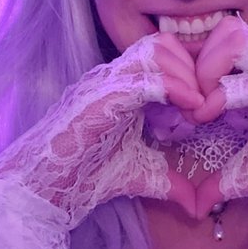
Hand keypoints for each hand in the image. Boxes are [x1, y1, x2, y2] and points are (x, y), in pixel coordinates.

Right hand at [0, 34, 200, 222]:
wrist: (42, 191)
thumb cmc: (83, 178)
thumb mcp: (139, 176)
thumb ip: (169, 182)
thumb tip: (198, 205)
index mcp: (122, 88)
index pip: (164, 55)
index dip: (191, 75)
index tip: (205, 108)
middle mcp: (112, 78)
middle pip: (163, 43)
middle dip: (193, 70)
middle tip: (204, 106)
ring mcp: (104, 83)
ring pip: (156, 51)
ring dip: (185, 76)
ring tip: (196, 109)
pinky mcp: (99, 98)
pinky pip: (143, 79)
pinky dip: (172, 89)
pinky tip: (189, 109)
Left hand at [183, 17, 247, 246]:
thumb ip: (222, 181)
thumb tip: (194, 202)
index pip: (224, 45)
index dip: (195, 68)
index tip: (182, 104)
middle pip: (229, 30)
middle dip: (199, 60)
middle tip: (188, 99)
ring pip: (241, 40)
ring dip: (210, 68)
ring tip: (200, 105)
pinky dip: (227, 94)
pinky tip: (209, 114)